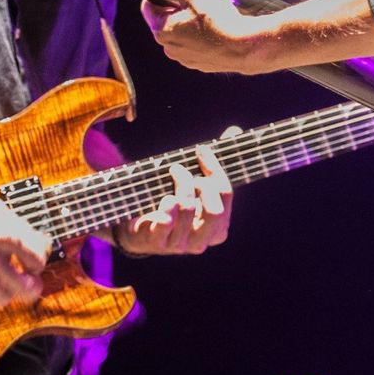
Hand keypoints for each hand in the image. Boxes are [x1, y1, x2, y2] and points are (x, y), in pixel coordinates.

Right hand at [0, 172, 50, 312]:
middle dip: (31, 287)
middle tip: (30, 282)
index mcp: (4, 232)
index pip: (37, 259)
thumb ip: (17, 228)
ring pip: (1, 297)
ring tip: (4, 282)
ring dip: (7, 292)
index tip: (36, 262)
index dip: (40, 262)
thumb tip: (36, 245)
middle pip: (23, 286)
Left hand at [111, 144, 233, 255]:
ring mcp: (180, 245)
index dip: (215, 168)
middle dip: (201, 184)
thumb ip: (216, 162)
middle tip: (185, 170)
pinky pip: (166, 219)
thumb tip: (235, 130)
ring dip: (179, 183)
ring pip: (188, 208)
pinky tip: (163, 198)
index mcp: (218, 230)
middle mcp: (202, 241)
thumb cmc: (173, 204)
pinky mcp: (158, 241)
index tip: (201, 151)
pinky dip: (166, 203)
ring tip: (171, 173)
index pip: (226, 194)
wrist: (138, 230)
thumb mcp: (195, 186)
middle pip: (215, 210)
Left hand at [139, 0, 272, 74]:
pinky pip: (197, 44)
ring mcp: (186, 58)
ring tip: (211, 8)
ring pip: (183, 31)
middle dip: (180, 3)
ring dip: (192, 18)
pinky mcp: (202, 63)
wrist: (247, 48)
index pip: (149, 5)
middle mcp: (170, 48)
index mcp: (161, 30)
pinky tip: (218, 26)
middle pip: (167, 18)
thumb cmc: (219, 21)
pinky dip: (203, 34)